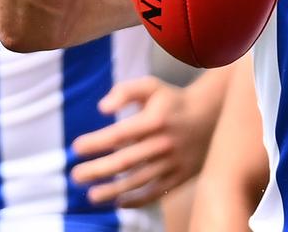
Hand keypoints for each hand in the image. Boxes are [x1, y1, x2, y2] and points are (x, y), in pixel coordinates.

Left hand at [70, 76, 210, 206]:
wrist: (212, 115)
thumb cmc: (173, 101)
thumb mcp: (151, 87)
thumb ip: (125, 91)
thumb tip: (102, 108)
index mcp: (155, 120)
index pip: (119, 134)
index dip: (96, 142)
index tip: (76, 147)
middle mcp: (164, 142)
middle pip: (125, 161)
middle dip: (97, 170)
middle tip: (75, 176)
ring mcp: (173, 162)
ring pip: (139, 180)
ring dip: (112, 190)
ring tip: (91, 195)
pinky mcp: (181, 176)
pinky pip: (156, 192)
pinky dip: (138, 200)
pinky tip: (120, 201)